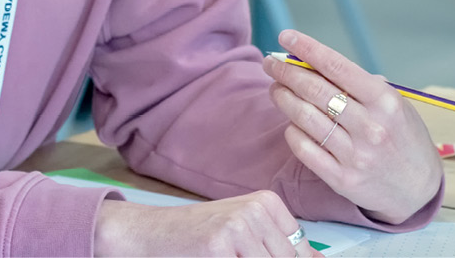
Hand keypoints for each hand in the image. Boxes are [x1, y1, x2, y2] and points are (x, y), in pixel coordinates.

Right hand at [93, 192, 321, 256]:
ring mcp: (239, 226)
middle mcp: (256, 210)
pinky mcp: (220, 245)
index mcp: (267, 203)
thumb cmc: (200, 232)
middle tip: (240, 256)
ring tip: (229, 254)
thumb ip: (277, 243)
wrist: (155, 231)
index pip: (300, 247)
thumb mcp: (244, 228)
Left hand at [262, 30, 442, 224]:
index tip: (287, 36)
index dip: (308, 49)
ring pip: (306, 118)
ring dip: (284, 98)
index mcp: (385, 101)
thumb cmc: (404, 138)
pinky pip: (305, 150)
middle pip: (316, 91)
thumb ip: (361, 86)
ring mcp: (355, 154)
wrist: (417, 188)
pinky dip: (292, 132)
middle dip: (287, 72)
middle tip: (271, 63)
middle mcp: (370, 126)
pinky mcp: (342, 179)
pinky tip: (290, 122)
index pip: (338, 67)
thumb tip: (317, 65)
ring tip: (275, 88)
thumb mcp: (395, 104)